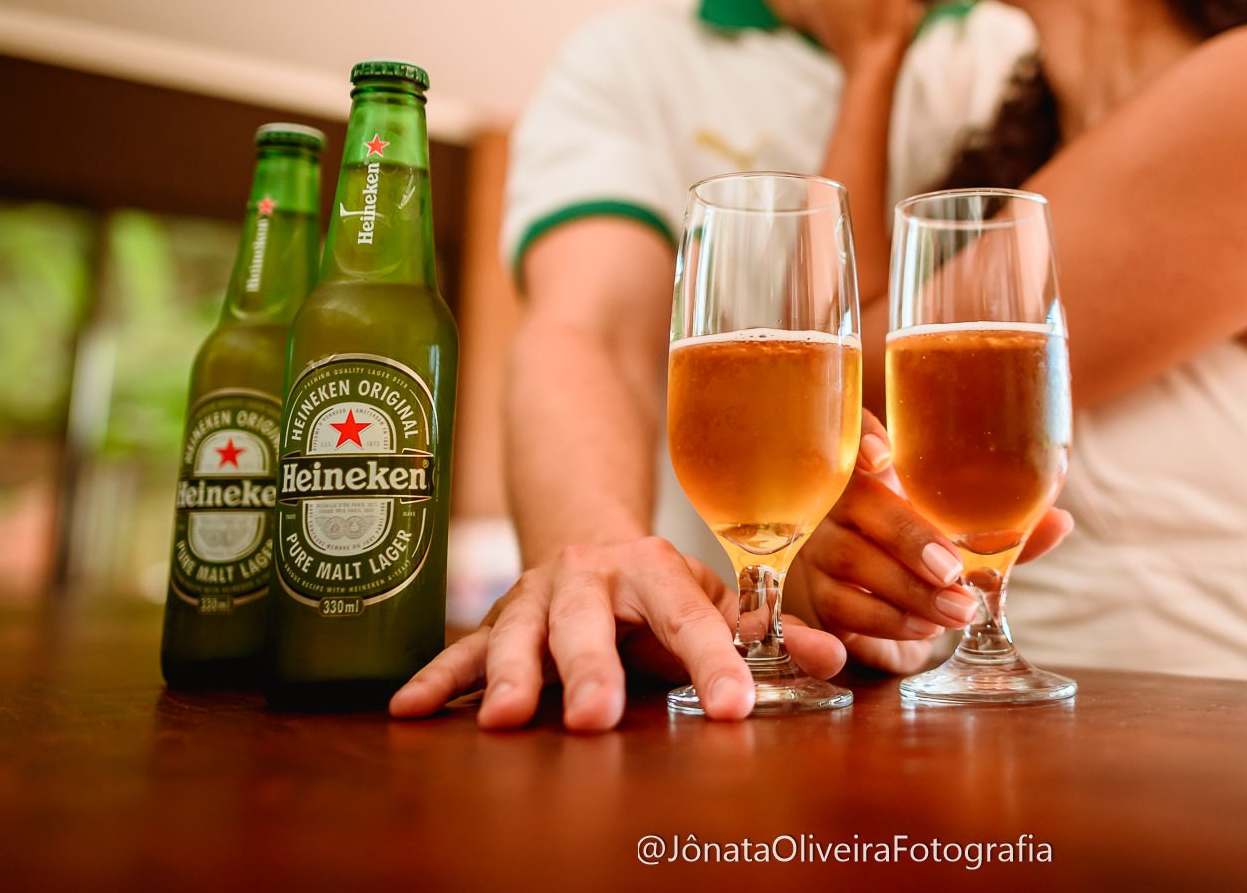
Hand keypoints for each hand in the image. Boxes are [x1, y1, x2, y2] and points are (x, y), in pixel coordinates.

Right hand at [388, 536, 847, 730]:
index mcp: (653, 568)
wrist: (585, 528)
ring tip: (509, 720)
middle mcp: (588, 575)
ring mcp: (535, 595)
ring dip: (512, 676)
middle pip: (589, 623)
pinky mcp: (495, 620)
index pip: (690, 617)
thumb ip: (770, 635)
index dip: (714, 662)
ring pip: (519, 633)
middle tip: (599, 718)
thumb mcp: (715, 602)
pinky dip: (437, 679)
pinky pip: (461, 650)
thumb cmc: (659, 587)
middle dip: (593, 670)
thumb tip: (836, 660)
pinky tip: (410, 710)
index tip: (734, 709)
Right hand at [790, 411, 1074, 673]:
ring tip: (959, 610)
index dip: (862, 436)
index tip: (882, 455)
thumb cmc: (926, 549)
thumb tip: (1061, 522)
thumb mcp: (963, 534)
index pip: (852, 430)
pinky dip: (890, 619)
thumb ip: (1003, 527)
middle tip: (951, 569)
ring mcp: (821, 546)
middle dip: (907, 536)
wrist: (882, 606)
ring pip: (849, 558)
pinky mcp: (818, 597)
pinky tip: (928, 627)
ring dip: (908, 588)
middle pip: (856, 502)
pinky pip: (844, 606)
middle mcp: (839, 500)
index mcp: (876, 467)